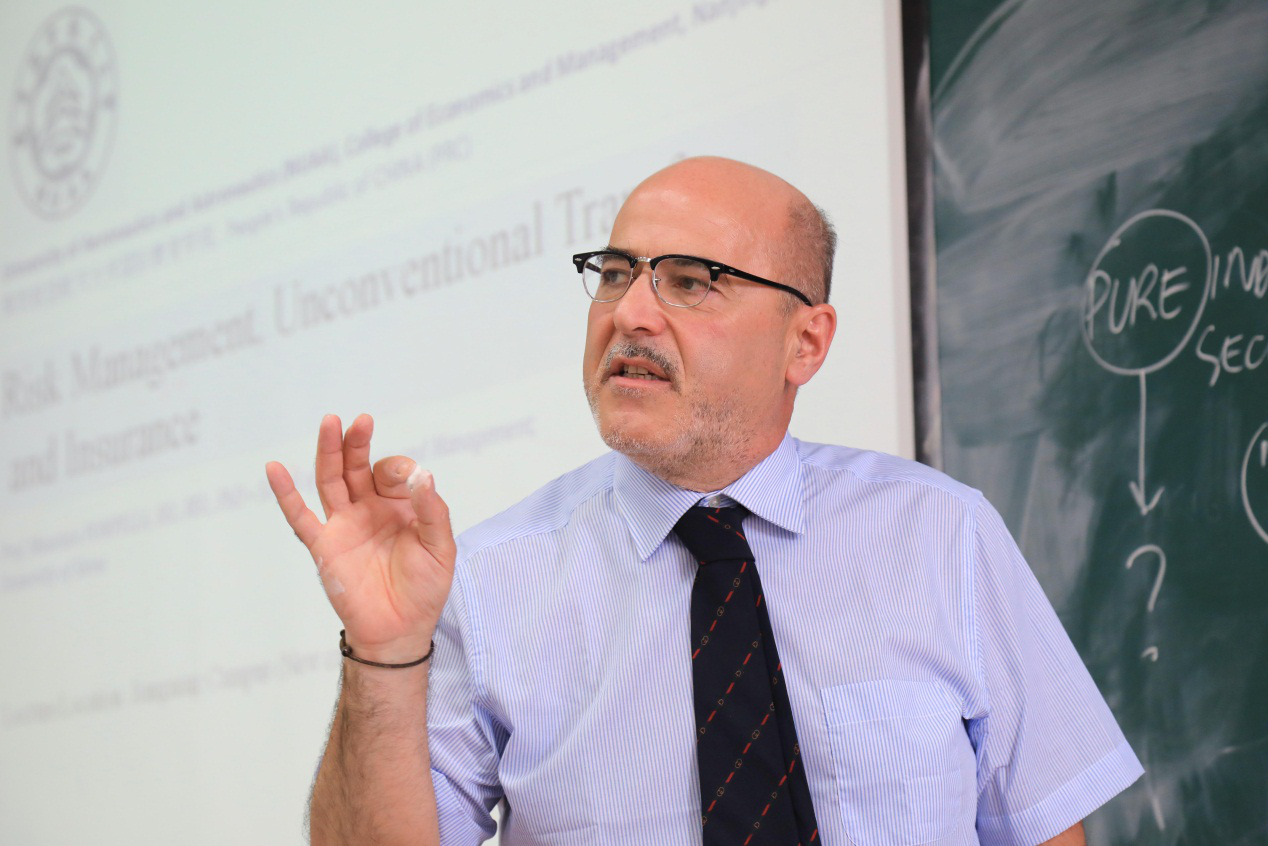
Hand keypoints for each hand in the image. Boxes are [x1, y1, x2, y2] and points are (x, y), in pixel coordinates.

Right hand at [265, 414, 454, 662]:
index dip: (400, 472)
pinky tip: (275, 468)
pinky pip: (301, 517)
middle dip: (357, 443)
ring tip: (330, 422)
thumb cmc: (424, 589)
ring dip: (328, 452)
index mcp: (398, 506)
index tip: (412, 482)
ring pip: (330, 481)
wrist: (400, 630)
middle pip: (356, 466)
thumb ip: (433, 511)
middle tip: (360, 420)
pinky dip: (286, 493)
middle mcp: (369, 509)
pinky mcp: (324, 546)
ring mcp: (344, 525)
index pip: (392, 473)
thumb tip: (422, 476)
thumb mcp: (440, 548)